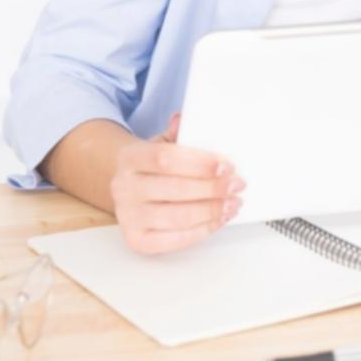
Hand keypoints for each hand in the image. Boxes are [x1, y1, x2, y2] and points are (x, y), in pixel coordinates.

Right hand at [109, 112, 244, 254]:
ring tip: (233, 203)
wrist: (129, 187)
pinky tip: (219, 219)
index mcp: (130, 158)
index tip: (227, 166)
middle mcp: (123, 187)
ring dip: (212, 211)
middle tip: (236, 185)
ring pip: (177, 217)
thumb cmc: (152, 166)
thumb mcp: (162, 142)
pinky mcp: (137, 239)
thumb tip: (184, 120)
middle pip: (174, 189)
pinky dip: (202, 230)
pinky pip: (175, 240)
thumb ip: (178, 133)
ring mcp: (128, 216)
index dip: (199, 164)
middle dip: (212, 188)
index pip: (165, 159)